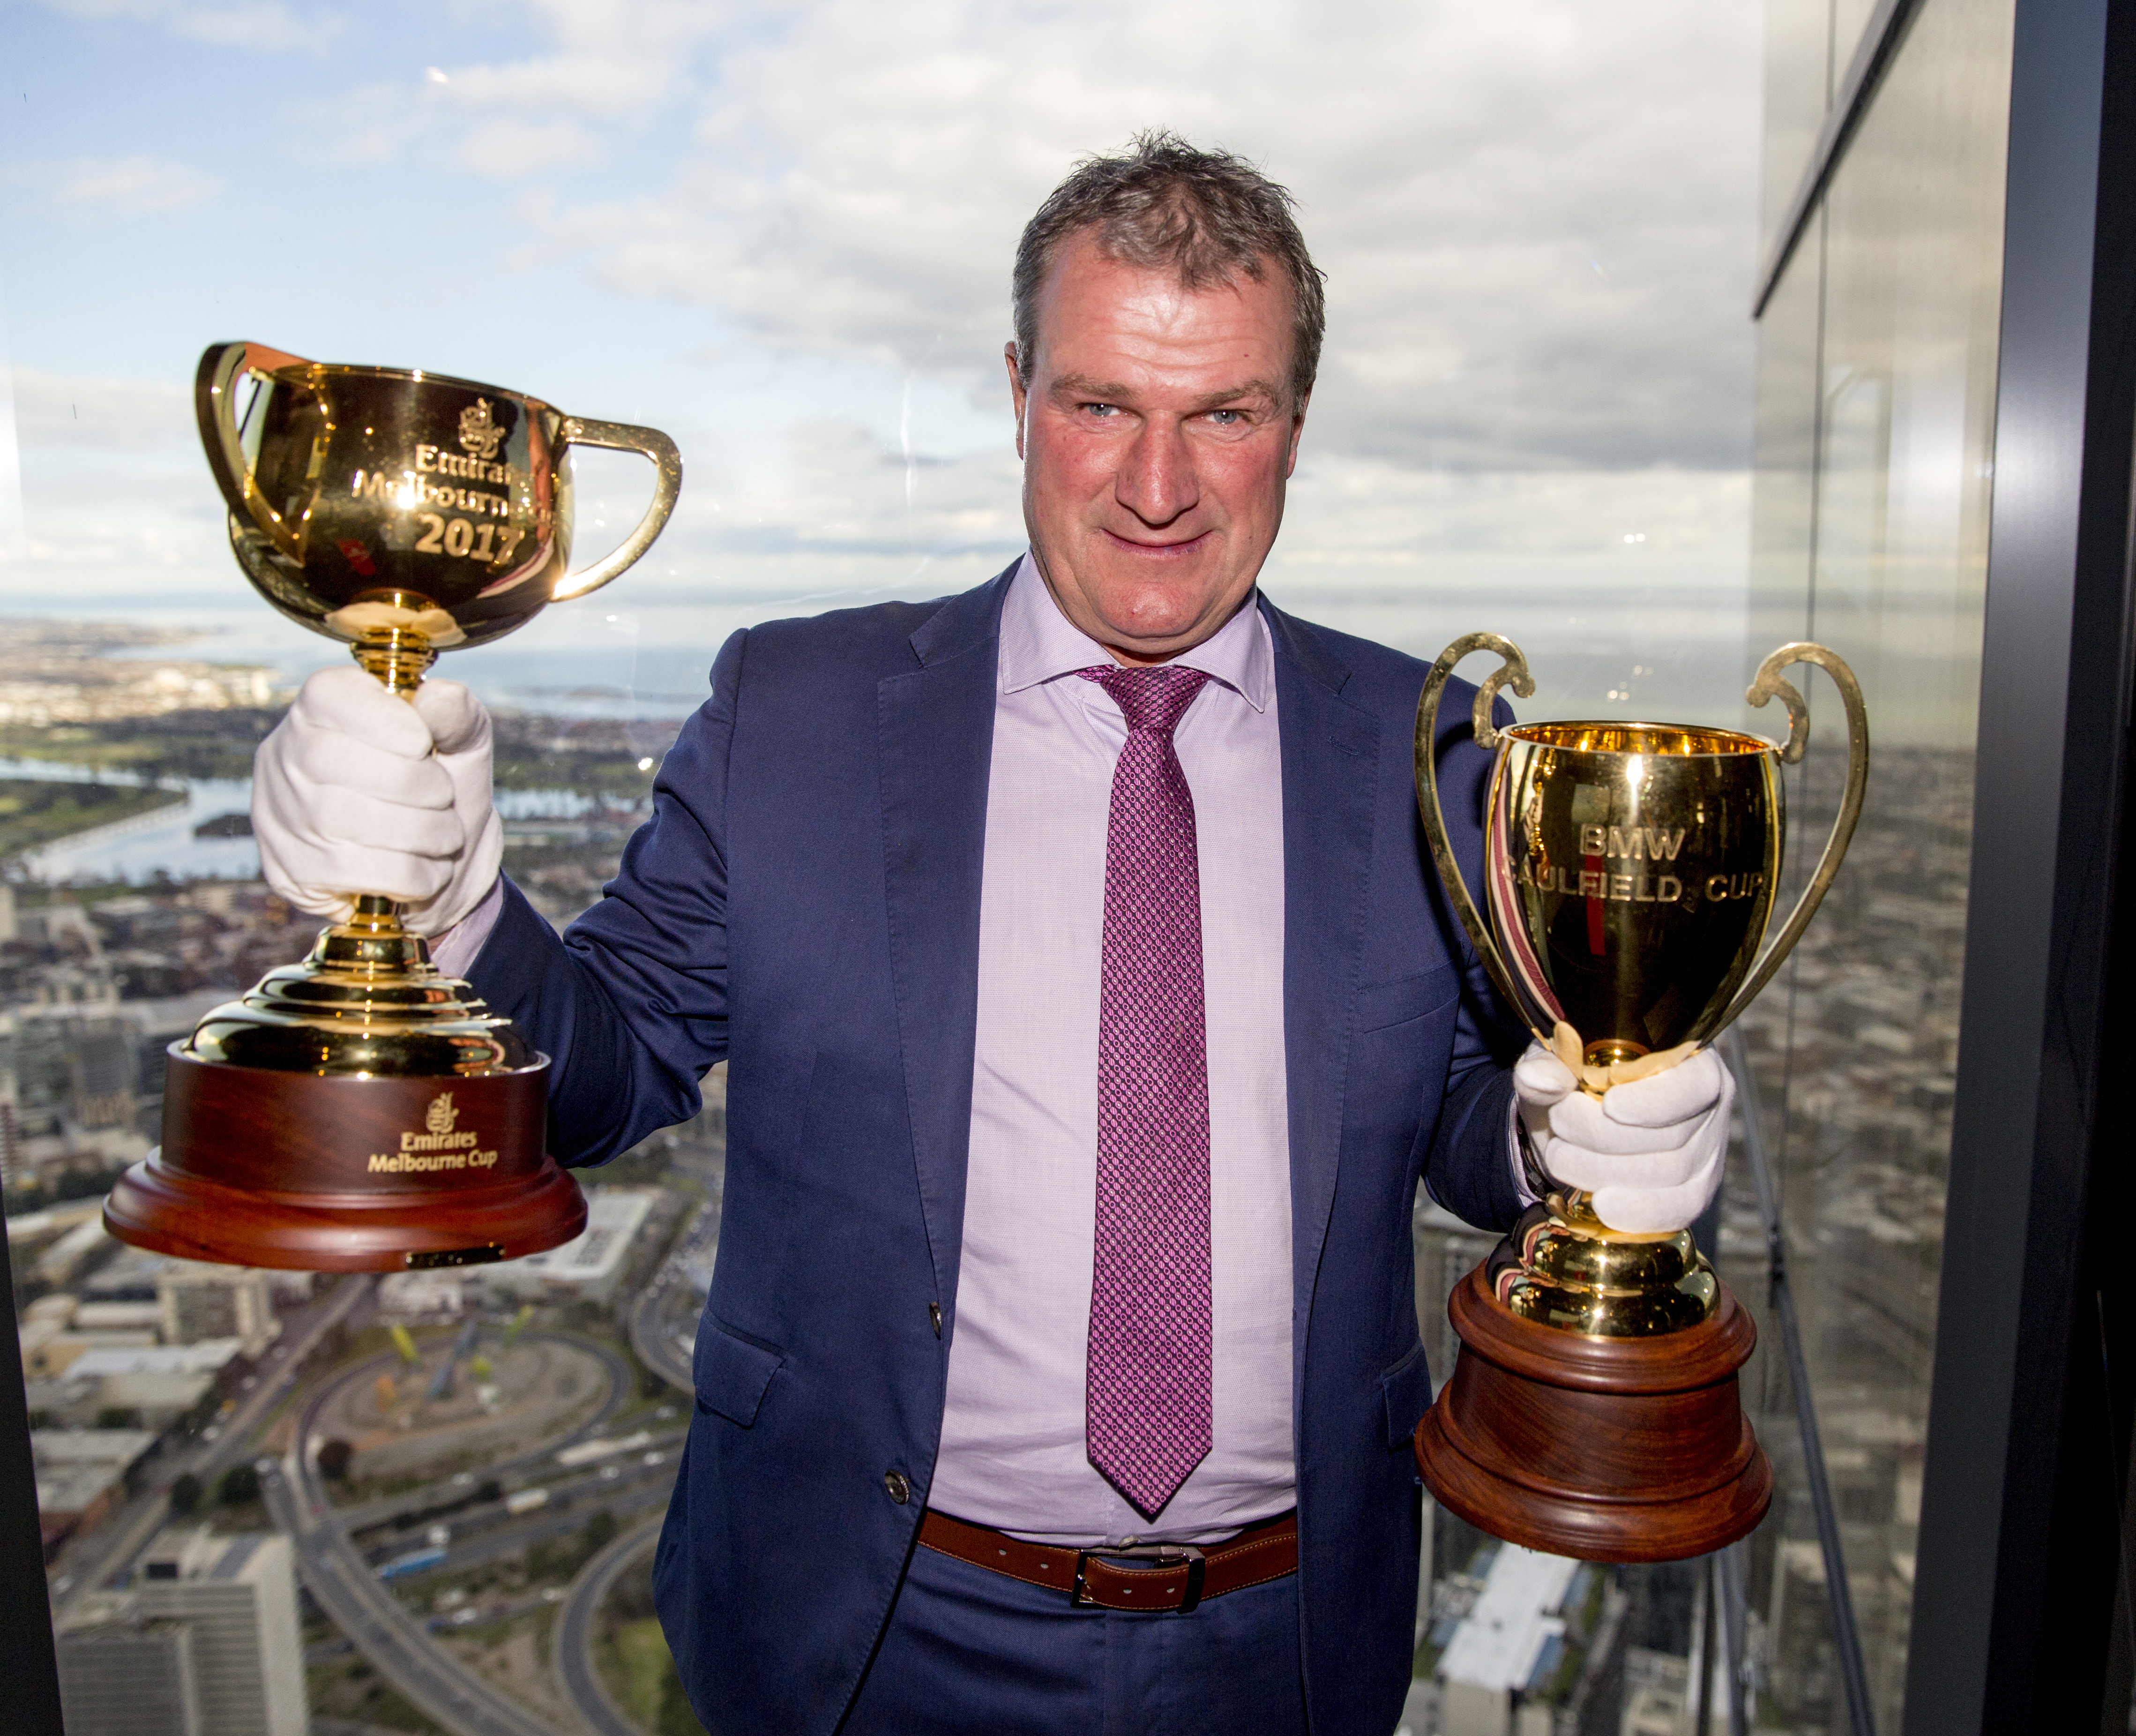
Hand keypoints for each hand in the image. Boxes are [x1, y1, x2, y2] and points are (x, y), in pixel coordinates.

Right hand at [252, 666, 501, 936]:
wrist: (441, 878)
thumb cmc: (445, 794)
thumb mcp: (464, 746)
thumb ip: (457, 715)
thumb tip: (434, 697)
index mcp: (322, 709)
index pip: (328, 694)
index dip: (384, 719)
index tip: (423, 743)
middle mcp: (284, 758)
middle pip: (331, 758)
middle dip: (411, 782)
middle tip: (445, 798)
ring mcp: (277, 816)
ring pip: (340, 817)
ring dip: (418, 831)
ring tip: (445, 836)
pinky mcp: (287, 872)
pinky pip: (349, 870)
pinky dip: (407, 872)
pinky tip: (427, 869)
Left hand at [1512, 1039, 1732, 1233]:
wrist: (1574, 1125)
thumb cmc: (1575, 1082)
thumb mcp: (1555, 1064)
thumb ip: (1545, 1066)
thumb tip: (1539, 1079)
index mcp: (1689, 1059)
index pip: (1696, 1085)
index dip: (1656, 1101)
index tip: (1609, 1105)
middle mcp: (1710, 1106)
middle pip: (1673, 1136)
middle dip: (1605, 1137)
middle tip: (1559, 1124)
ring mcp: (1707, 1153)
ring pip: (1670, 1174)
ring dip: (1606, 1170)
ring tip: (1562, 1156)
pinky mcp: (1695, 1192)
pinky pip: (1677, 1210)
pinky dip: (1637, 1211)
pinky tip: (1602, 1205)